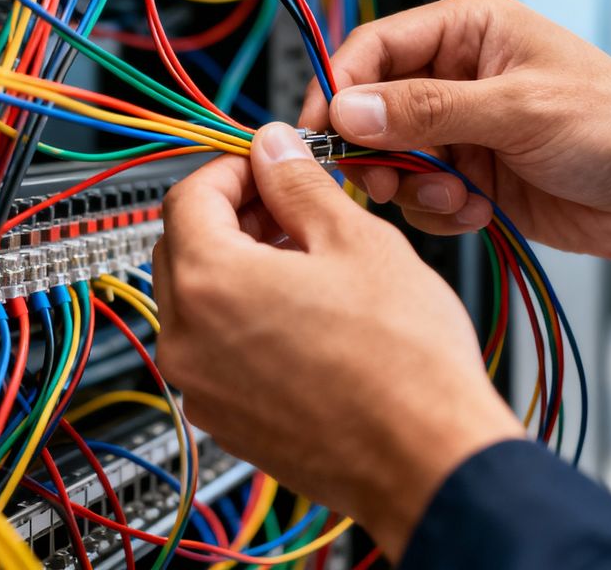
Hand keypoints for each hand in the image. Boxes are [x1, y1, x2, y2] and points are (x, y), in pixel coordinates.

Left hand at [153, 123, 523, 559]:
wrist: (428, 460)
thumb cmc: (404, 362)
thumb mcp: (357, 241)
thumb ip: (300, 184)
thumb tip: (274, 150)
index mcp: (210, 285)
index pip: (188, 196)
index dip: (234, 168)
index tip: (270, 165)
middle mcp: (188, 342)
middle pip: (182, 247)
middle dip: (232, 216)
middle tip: (291, 207)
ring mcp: (202, 390)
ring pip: (197, 302)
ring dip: (238, 267)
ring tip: (308, 262)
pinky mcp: (226, 423)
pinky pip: (216, 352)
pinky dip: (245, 320)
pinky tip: (306, 316)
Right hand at [299, 0, 610, 317]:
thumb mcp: (517, 110)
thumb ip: (426, 110)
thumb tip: (348, 109)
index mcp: (470, 30)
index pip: (377, 48)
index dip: (342, 88)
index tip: (323, 134)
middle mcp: (459, 74)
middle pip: (374, 108)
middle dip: (376, 150)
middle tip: (382, 183)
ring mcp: (464, 128)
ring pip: (394, 158)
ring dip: (414, 187)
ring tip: (458, 198)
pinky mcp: (472, 174)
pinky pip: (422, 194)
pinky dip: (441, 211)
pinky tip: (479, 211)